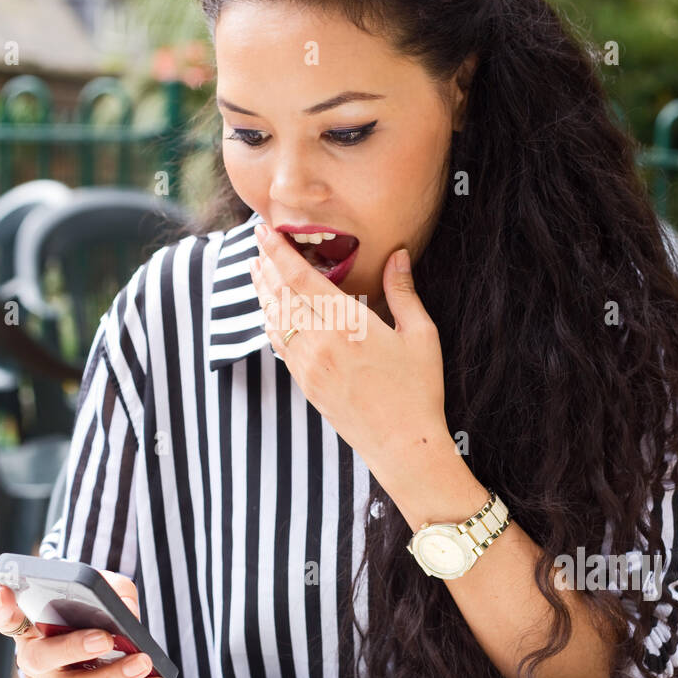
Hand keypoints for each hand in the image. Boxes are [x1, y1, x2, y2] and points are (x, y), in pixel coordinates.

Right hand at [0, 571, 165, 677]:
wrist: (91, 635)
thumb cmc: (86, 608)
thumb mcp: (97, 586)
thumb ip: (109, 588)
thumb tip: (127, 611)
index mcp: (27, 623)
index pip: (1, 614)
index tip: (5, 597)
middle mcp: (33, 657)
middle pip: (43, 658)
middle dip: (74, 649)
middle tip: (104, 638)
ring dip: (112, 677)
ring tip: (142, 662)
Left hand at [250, 224, 447, 473]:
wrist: (403, 446)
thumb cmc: (418, 390)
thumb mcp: (420, 335)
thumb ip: (403, 292)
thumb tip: (398, 254)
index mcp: (346, 325)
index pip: (300, 279)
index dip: (278, 252)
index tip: (265, 232)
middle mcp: (319, 343)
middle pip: (280, 296)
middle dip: (266, 266)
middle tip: (258, 243)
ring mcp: (308, 367)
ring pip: (275, 320)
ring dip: (264, 292)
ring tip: (257, 270)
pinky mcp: (306, 385)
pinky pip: (280, 346)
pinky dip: (272, 322)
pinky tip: (272, 313)